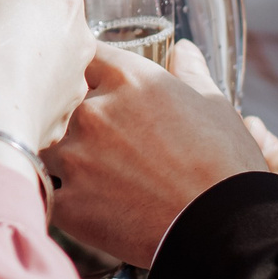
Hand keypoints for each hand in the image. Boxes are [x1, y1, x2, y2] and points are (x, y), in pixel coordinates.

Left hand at [43, 39, 262, 267]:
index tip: (98, 87)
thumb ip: (189, 73)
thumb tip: (183, 50)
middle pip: (64, 105)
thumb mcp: (213, 106)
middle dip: (81, 121)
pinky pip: (52, 194)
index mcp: (127, 79)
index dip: (91, 74)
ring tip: (105, 180)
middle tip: (112, 146)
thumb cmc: (225, 165)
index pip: (86, 58)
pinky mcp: (69, 204)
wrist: (224, 228)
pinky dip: (68, 200)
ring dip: (70, 160)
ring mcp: (76, 159)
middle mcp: (93, 112)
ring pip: (52, 149)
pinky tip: (94, 208)